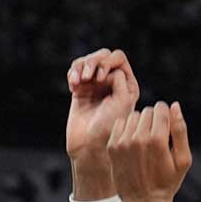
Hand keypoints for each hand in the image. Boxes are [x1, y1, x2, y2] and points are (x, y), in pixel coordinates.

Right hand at [66, 48, 139, 162]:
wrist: (89, 145)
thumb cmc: (109, 127)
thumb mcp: (123, 100)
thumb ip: (118, 78)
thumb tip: (105, 70)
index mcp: (127, 84)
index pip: (117, 58)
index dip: (107, 63)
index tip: (99, 78)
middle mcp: (112, 83)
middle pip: (102, 56)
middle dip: (93, 62)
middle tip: (87, 78)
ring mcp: (95, 86)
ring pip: (87, 61)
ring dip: (81, 67)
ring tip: (77, 81)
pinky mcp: (80, 91)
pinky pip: (75, 72)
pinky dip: (73, 73)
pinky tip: (72, 86)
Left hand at [107, 101, 191, 201]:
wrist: (143, 201)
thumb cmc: (167, 182)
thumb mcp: (183, 159)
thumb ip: (180, 131)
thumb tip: (175, 106)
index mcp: (157, 140)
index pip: (160, 108)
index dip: (165, 114)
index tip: (166, 125)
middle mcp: (138, 139)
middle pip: (147, 111)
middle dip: (154, 119)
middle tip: (156, 135)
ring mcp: (122, 143)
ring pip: (133, 116)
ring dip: (139, 123)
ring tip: (144, 139)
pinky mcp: (112, 147)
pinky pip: (119, 124)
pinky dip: (126, 128)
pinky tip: (132, 140)